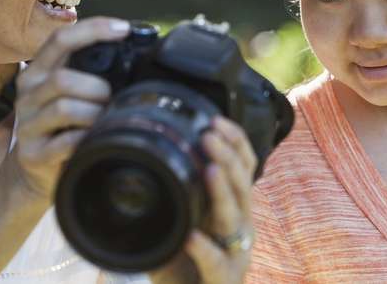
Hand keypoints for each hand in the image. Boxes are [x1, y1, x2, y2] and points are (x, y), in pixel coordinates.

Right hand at [1, 17, 130, 202]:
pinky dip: (87, 138)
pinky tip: (94, 139)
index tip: (124, 29)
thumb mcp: (69, 93)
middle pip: (63, 78)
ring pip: (64, 107)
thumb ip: (89, 72)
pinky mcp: (32, 154)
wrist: (34, 171)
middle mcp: (27, 94)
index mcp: (38, 72)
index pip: (60, 40)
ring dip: (95, 113)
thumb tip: (134, 53)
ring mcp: (27, 124)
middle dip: (98, 88)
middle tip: (112, 99)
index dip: (93, 29)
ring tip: (105, 119)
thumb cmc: (62, 126)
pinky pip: (66, 141)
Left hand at [150, 116, 256, 283]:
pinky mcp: (226, 280)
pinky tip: (192, 237)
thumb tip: (142, 158)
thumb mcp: (180, 221)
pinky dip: (205, 250)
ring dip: (222, 191)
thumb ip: (173, 196)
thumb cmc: (185, 262)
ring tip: (210, 170)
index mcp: (233, 206)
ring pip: (235, 217)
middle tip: (209, 134)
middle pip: (242, 184)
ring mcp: (236, 253)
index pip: (244, 166)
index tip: (214, 119)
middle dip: (227, 156)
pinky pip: (218, 263)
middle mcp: (240, 225)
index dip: (235, 141)